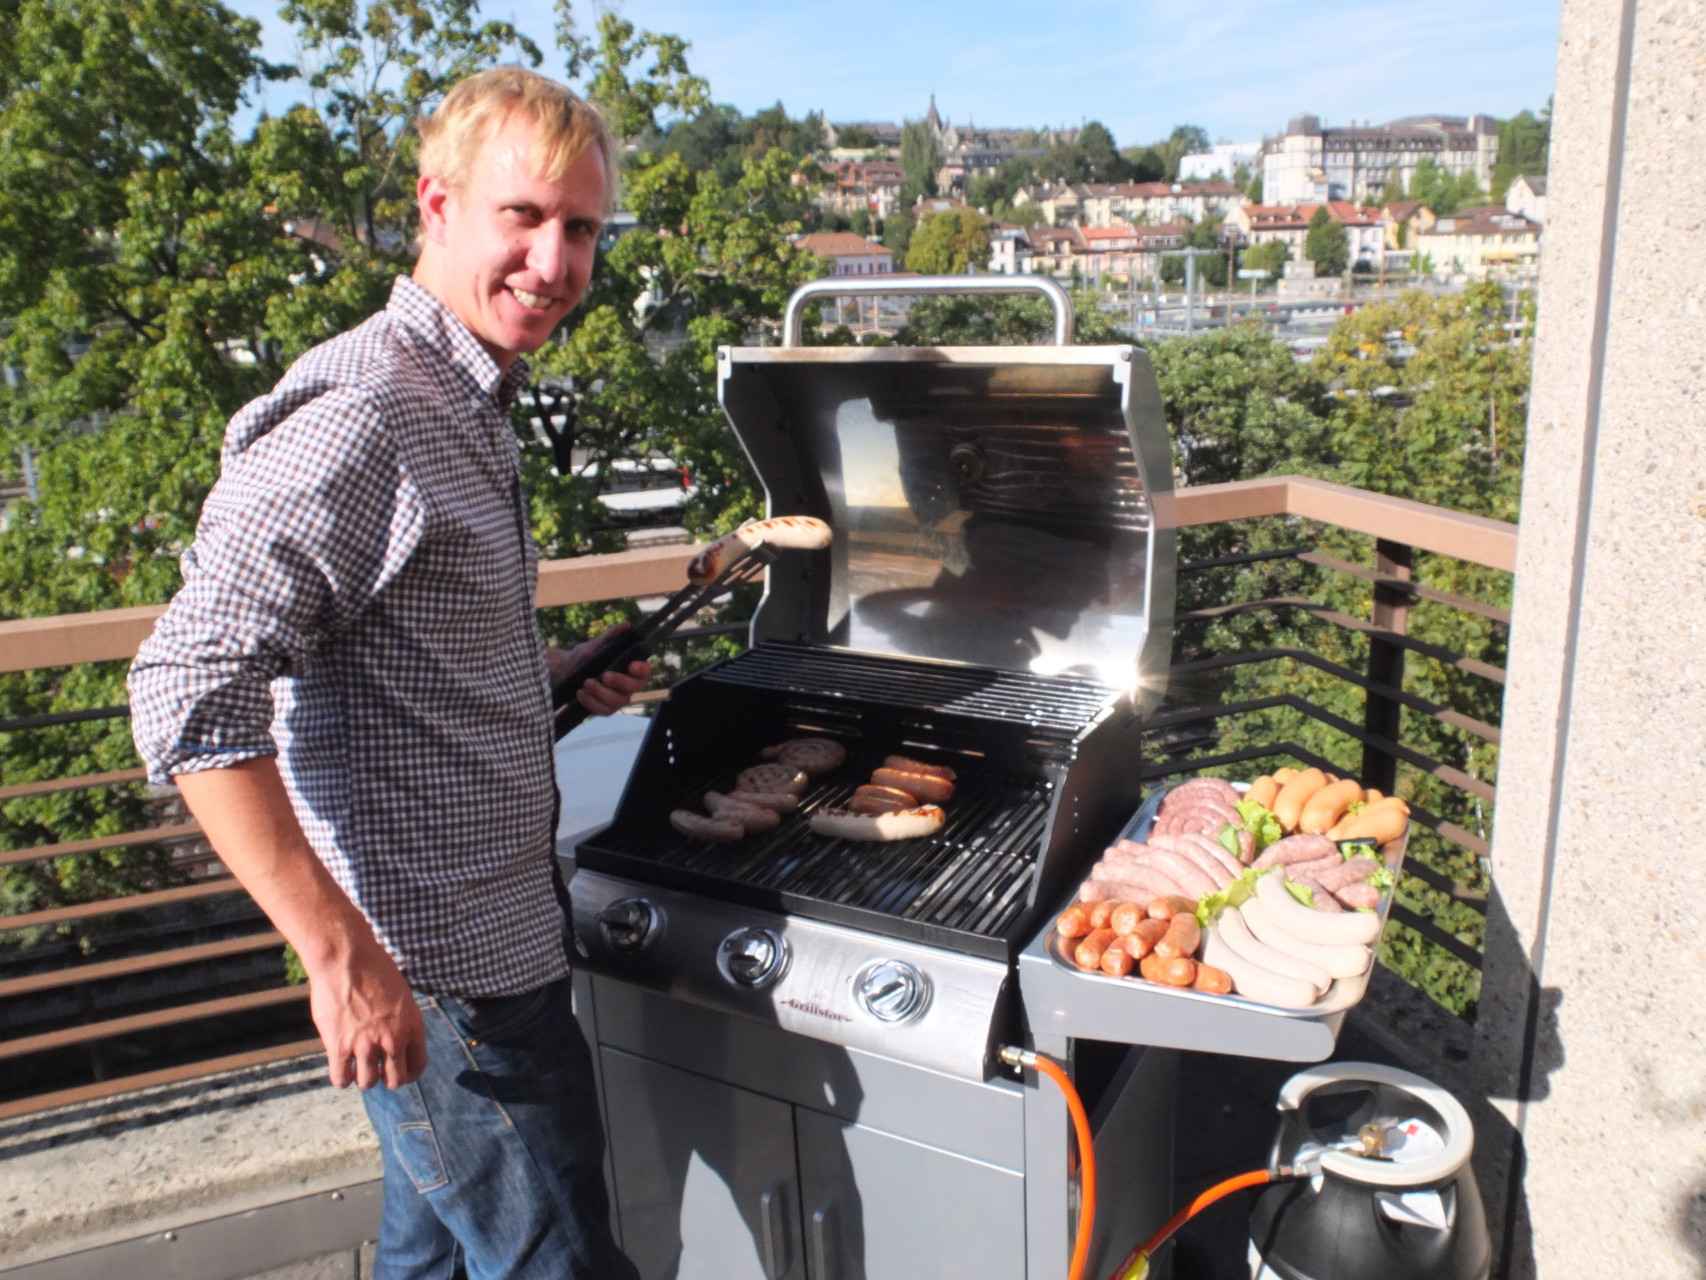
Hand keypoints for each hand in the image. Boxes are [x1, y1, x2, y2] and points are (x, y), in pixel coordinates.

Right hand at [307, 940, 428, 1089]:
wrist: (347, 959)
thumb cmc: (374, 969)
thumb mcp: (402, 995)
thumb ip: (402, 1020)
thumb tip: (398, 1038)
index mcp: (412, 1026)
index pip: (418, 1065)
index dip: (408, 1074)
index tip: (398, 1072)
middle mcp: (393, 1040)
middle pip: (395, 1080)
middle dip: (387, 1079)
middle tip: (377, 1072)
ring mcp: (366, 1045)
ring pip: (367, 1083)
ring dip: (363, 1078)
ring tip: (357, 1068)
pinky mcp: (340, 1047)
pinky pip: (341, 1078)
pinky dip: (342, 1078)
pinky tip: (341, 1068)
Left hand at [549, 624, 651, 717]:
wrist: (565, 672)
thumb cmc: (584, 657)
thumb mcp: (595, 645)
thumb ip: (610, 637)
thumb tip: (626, 625)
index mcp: (630, 668)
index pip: (645, 671)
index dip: (642, 669)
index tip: (631, 665)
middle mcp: (628, 685)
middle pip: (634, 688)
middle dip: (620, 682)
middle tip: (604, 675)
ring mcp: (618, 699)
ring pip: (617, 701)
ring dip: (601, 693)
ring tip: (586, 683)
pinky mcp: (605, 709)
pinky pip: (603, 710)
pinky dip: (591, 702)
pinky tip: (581, 694)